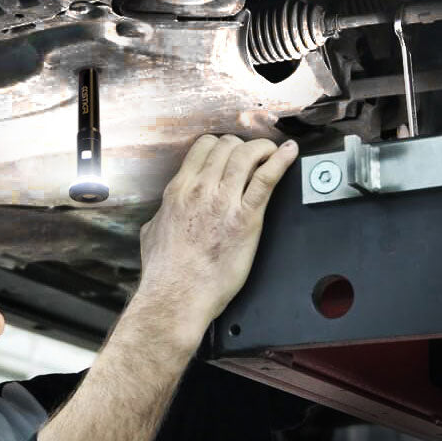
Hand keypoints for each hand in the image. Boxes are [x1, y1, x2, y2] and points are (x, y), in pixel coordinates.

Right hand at [136, 134, 297, 331]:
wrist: (177, 295)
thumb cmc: (165, 272)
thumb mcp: (152, 232)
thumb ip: (161, 215)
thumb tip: (163, 213)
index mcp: (179, 190)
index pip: (203, 147)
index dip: (221, 145)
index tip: (230, 152)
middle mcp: (201, 189)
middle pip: (227, 146)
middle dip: (243, 146)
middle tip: (252, 155)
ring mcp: (224, 202)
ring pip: (246, 155)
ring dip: (263, 149)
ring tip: (273, 151)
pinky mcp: (246, 218)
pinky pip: (266, 179)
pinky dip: (281, 160)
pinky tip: (289, 153)